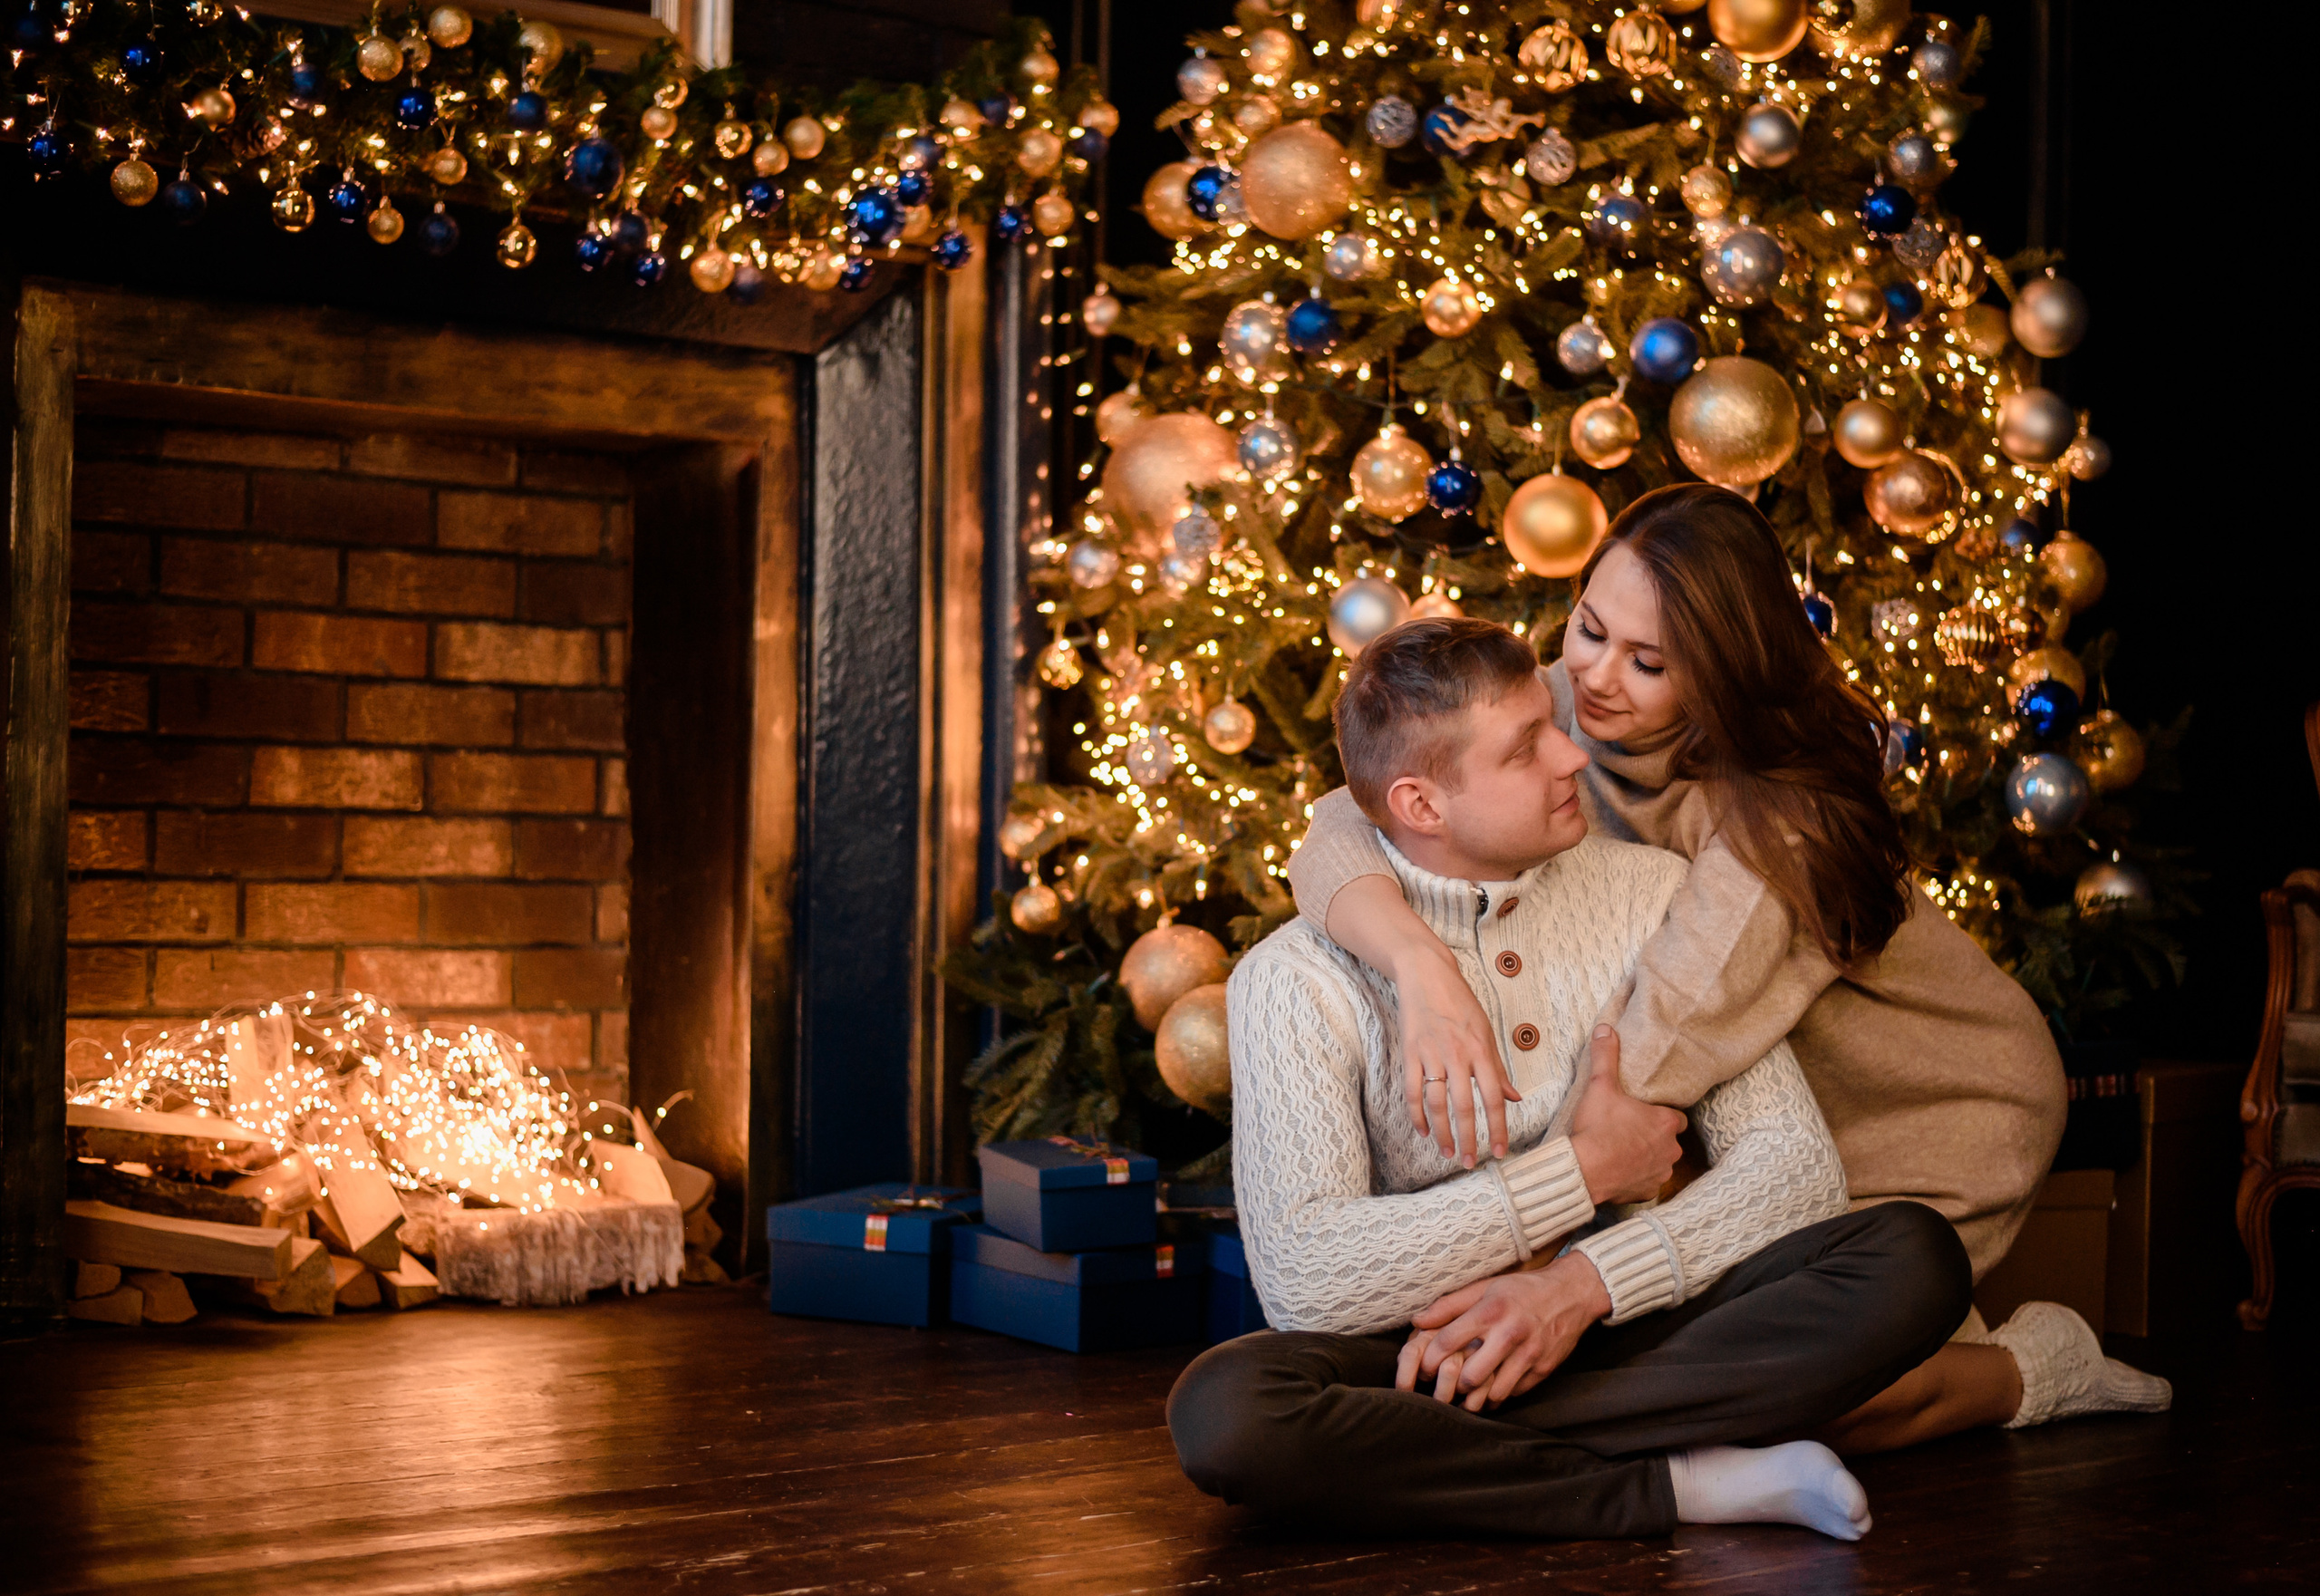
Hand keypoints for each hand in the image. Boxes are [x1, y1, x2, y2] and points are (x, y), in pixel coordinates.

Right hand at [1393, 943, 1520, 1167]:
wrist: (1427, 975)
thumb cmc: (1460, 1003)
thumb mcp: (1487, 1032)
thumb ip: (1498, 1068)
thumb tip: (1515, 1098)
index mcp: (1480, 1051)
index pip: (1493, 1098)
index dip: (1497, 1127)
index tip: (1500, 1151)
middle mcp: (1457, 1055)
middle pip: (1464, 1106)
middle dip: (1469, 1138)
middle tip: (1471, 1163)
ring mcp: (1431, 1055)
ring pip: (1436, 1103)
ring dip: (1442, 1132)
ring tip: (1448, 1152)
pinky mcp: (1410, 1053)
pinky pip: (1412, 1090)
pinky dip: (1416, 1114)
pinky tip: (1422, 1131)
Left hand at [1395, 1254, 1611, 1411]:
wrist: (1572, 1293)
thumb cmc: (1522, 1289)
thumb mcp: (1485, 1287)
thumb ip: (1450, 1305)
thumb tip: (1417, 1320)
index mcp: (1490, 1311)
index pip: (1448, 1342)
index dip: (1428, 1360)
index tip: (1422, 1368)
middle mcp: (1510, 1334)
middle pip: (1470, 1376)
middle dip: (1453, 1385)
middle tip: (1446, 1383)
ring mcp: (1530, 1354)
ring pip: (1493, 1393)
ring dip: (1477, 1396)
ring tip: (1467, 1391)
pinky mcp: (1544, 1370)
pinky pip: (1513, 1392)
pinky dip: (1499, 1393)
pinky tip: (1491, 1386)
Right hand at [1568, 1025, 1686, 1205]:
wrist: (1584, 1171)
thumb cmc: (1597, 1128)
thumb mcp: (1600, 1086)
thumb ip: (1605, 1056)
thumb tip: (1605, 1028)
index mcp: (1665, 1123)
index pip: (1676, 1117)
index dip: (1661, 1115)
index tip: (1644, 1113)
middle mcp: (1671, 1149)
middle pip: (1669, 1140)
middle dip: (1653, 1136)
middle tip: (1628, 1130)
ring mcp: (1660, 1173)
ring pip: (1660, 1162)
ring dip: (1647, 1158)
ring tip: (1622, 1151)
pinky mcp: (1648, 1192)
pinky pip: (1647, 1183)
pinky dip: (1637, 1178)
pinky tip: (1620, 1171)